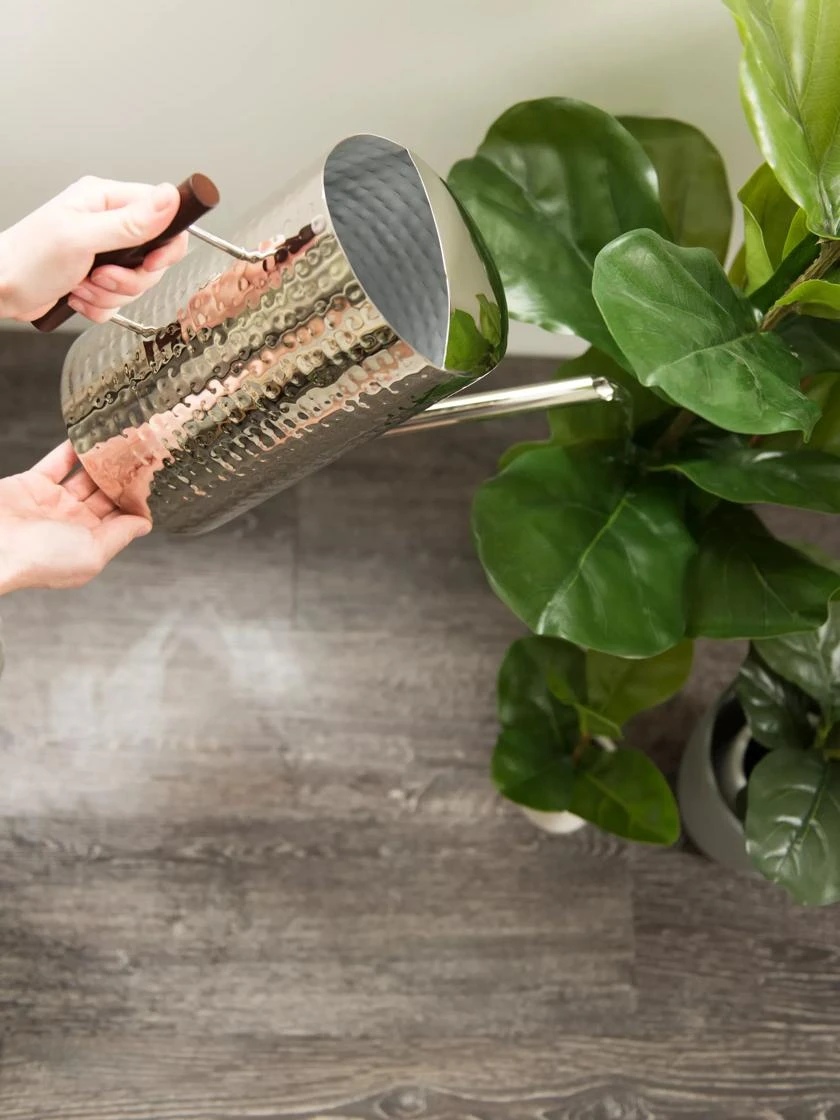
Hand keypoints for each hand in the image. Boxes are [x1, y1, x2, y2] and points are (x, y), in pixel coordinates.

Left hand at [0, 177, 188, 322]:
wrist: (1, 289)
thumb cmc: (28, 258)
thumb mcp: (82, 236)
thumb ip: (130, 222)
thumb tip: (169, 199)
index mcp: (106, 200)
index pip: (163, 214)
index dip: (166, 243)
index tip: (151, 261)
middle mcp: (109, 224)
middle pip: (155, 257)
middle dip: (132, 278)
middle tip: (103, 275)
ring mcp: (105, 253)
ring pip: (138, 283)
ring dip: (112, 293)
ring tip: (83, 284)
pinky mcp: (99, 278)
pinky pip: (120, 300)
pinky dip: (101, 305)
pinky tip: (78, 295)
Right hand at [0, 442, 150, 593]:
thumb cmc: (39, 558)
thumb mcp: (93, 553)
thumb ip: (120, 535)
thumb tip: (144, 525)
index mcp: (90, 544)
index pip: (122, 519)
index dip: (137, 501)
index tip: (154, 481)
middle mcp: (73, 524)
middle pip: (106, 496)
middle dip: (124, 478)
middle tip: (143, 456)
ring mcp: (53, 503)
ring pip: (85, 477)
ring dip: (102, 461)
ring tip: (123, 443)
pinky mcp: (32, 484)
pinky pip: (58, 462)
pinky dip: (73, 449)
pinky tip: (91, 437)